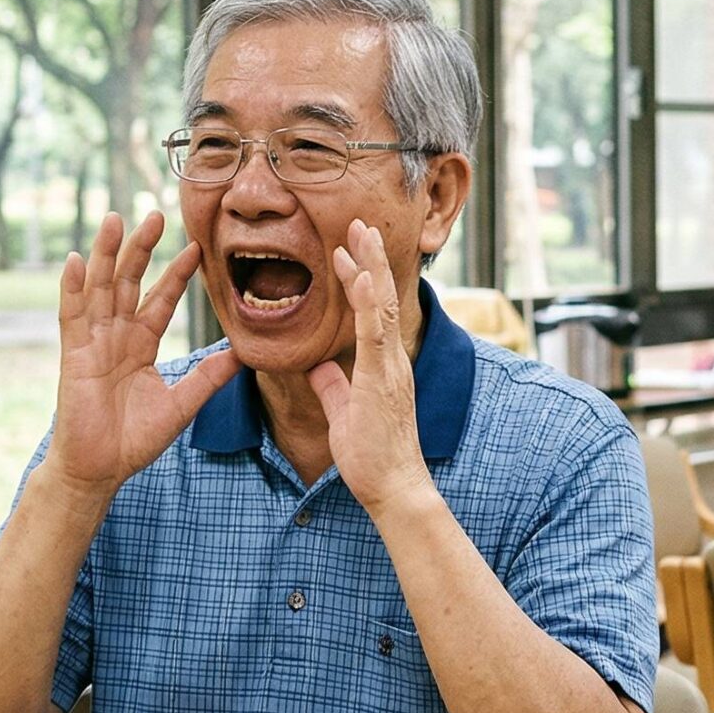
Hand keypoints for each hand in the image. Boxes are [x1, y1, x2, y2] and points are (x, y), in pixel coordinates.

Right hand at [48, 212, 238, 498]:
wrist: (100, 469)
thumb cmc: (134, 440)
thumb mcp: (181, 404)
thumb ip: (208, 378)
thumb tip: (243, 354)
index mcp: (141, 344)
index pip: (161, 299)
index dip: (177, 274)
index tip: (196, 247)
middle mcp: (116, 336)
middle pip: (128, 282)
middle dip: (141, 249)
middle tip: (156, 215)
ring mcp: (92, 342)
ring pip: (99, 288)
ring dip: (105, 253)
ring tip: (115, 219)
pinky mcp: (72, 354)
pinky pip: (71, 314)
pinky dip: (73, 287)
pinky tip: (76, 259)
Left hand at [308, 220, 432, 515]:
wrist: (395, 488)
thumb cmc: (373, 460)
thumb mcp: (344, 416)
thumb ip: (334, 389)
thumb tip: (319, 368)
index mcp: (383, 367)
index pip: (372, 313)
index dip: (362, 280)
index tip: (348, 251)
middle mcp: (392, 360)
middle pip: (383, 298)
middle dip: (371, 259)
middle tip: (359, 223)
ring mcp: (390, 367)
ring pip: (381, 305)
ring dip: (370, 266)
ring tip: (360, 232)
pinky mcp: (382, 378)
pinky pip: (374, 331)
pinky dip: (367, 299)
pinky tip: (360, 273)